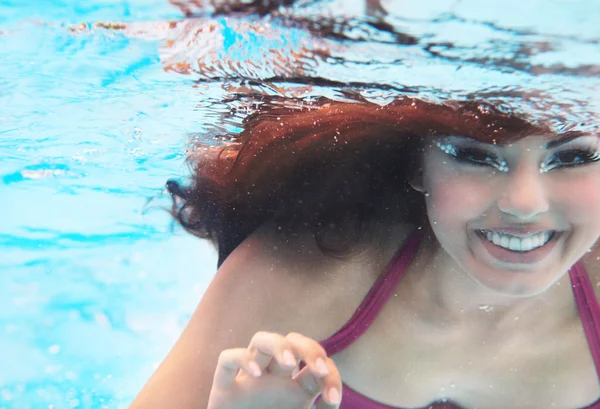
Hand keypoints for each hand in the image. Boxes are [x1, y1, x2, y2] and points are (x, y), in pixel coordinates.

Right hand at [207, 331, 342, 408]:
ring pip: (260, 340)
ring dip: (278, 345)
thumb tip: (331, 405)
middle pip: (293, 341)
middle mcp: (275, 380)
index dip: (331, 376)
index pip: (319, 366)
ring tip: (290, 362)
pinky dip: (240, 359)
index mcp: (297, 390)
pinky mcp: (224, 391)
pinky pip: (226, 359)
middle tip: (320, 369)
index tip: (332, 398)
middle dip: (310, 348)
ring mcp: (249, 382)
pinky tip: (255, 373)